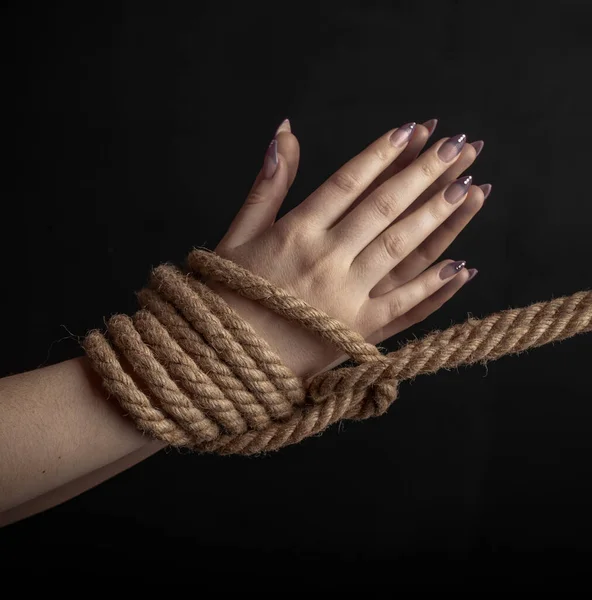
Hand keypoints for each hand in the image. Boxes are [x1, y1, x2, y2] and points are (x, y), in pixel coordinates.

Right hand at [211, 119, 489, 378]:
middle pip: (384, 208)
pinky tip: (462, 266)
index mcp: (295, 233)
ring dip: (439, 218)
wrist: (227, 362)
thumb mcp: (238, 235)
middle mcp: (327, 261)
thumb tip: (284, 131)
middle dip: (424, 174)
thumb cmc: (228, 295)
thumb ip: (266, 184)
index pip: (348, 183)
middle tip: (457, 146)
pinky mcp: (360, 331)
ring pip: (402, 249)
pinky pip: (405, 307)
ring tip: (470, 188)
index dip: (382, 154)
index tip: (414, 130)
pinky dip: (434, 288)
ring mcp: (348, 298)